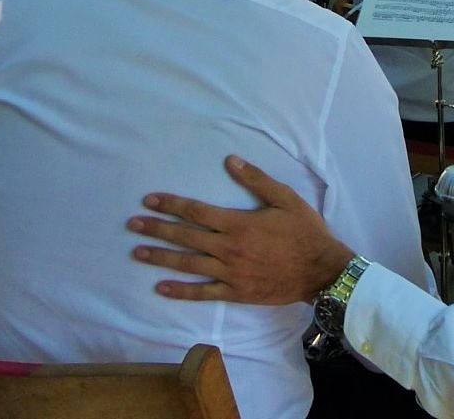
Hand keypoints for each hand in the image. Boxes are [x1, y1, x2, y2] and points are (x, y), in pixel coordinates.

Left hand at [129, 156, 353, 304]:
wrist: (320, 270)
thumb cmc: (305, 231)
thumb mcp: (285, 199)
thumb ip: (256, 180)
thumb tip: (230, 160)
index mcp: (238, 223)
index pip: (196, 211)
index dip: (171, 204)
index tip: (150, 200)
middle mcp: (228, 248)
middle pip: (185, 237)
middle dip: (156, 229)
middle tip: (133, 224)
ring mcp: (229, 273)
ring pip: (187, 264)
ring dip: (160, 258)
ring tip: (137, 253)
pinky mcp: (235, 292)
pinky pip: (202, 293)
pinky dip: (180, 291)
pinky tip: (161, 288)